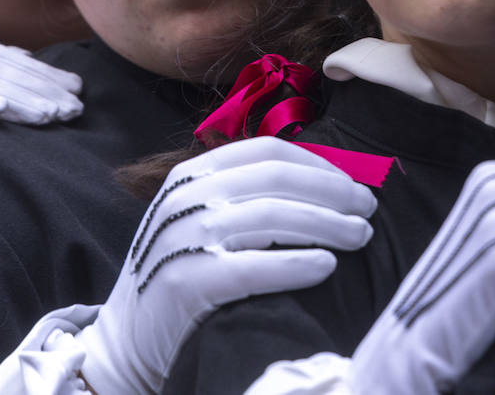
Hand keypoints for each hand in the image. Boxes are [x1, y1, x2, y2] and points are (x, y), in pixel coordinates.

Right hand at [75, 137, 377, 393]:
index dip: (318, 164)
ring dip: (327, 224)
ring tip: (360, 237)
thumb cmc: (180, 277)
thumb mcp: (200, 221)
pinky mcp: (186, 283)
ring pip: (272, 217)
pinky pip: (254, 267)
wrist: (126, 342)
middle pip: (276, 179)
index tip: (353, 184)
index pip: (267, 152)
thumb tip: (326, 184)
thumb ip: (245, 197)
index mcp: (191, 175)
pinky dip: (296, 264)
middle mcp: (186, 198)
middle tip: (367, 211)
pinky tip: (326, 266)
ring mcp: (183, 238)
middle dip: (332, 192)